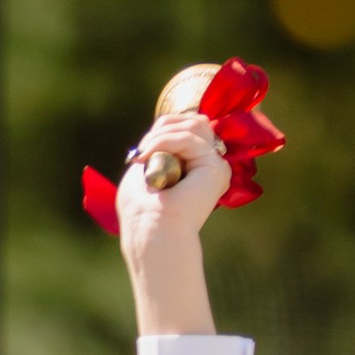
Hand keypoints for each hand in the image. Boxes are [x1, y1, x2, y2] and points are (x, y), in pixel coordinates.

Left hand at [116, 102, 225, 340]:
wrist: (152, 232)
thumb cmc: (142, 210)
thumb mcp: (147, 168)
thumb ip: (160, 144)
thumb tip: (167, 123)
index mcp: (196, 167)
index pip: (186, 128)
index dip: (161, 131)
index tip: (139, 154)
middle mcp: (210, 165)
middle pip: (193, 121)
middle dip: (162, 130)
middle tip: (141, 154)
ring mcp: (216, 165)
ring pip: (193, 125)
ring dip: (161, 136)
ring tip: (144, 157)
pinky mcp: (215, 167)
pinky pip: (188, 138)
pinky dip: (162, 143)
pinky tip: (147, 158)